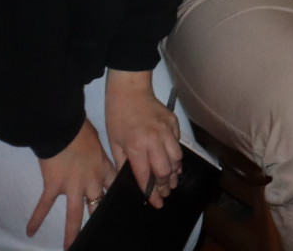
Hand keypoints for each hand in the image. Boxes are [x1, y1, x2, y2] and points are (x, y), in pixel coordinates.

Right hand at [28, 117, 114, 247]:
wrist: (63, 128)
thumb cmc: (80, 129)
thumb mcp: (97, 141)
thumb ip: (98, 153)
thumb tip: (96, 154)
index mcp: (103, 168)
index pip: (114, 187)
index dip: (117, 197)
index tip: (123, 208)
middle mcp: (91, 181)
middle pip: (98, 204)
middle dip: (100, 218)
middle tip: (103, 232)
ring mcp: (73, 186)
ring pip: (74, 214)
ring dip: (72, 231)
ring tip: (71, 246)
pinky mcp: (53, 186)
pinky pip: (44, 206)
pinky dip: (36, 218)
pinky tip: (30, 231)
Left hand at [104, 69, 182, 208]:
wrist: (130, 90)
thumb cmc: (118, 116)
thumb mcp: (114, 143)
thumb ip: (124, 163)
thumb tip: (134, 179)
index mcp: (136, 146)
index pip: (147, 175)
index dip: (151, 192)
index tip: (156, 203)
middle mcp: (154, 139)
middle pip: (166, 170)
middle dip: (166, 185)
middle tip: (165, 193)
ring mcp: (167, 130)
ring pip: (177, 158)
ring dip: (175, 172)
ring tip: (172, 180)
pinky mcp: (174, 122)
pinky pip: (178, 144)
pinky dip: (176, 155)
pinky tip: (172, 160)